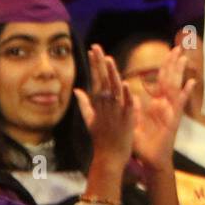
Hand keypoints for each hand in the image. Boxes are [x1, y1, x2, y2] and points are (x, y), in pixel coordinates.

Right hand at [74, 44, 136, 166]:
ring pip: (115, 89)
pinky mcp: (127, 119)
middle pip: (103, 80)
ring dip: (112, 74)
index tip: (92, 50)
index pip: (96, 79)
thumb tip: (77, 90)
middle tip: (97, 47)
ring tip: (108, 59)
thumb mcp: (90, 120)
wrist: (109, 157)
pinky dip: (127, 95)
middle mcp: (106, 105)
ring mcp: (116, 111)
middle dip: (99, 63)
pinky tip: (126, 84)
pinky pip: (127, 105)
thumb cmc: (101, 139)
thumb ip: (84, 104)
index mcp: (99, 104)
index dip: (95, 64)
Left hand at [133, 46, 196, 173]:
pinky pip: (180, 104)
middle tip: (178, 47)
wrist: (151, 160)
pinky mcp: (174, 119)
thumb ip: (134, 109)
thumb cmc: (143, 144)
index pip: (161, 80)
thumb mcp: (134, 123)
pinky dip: (186, 93)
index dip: (165, 66)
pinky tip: (192, 83)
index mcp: (156, 104)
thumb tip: (134, 93)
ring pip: (175, 87)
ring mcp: (171, 111)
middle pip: (170, 79)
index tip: (169, 52)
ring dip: (180, 73)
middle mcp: (165, 105)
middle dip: (174, 64)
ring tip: (184, 58)